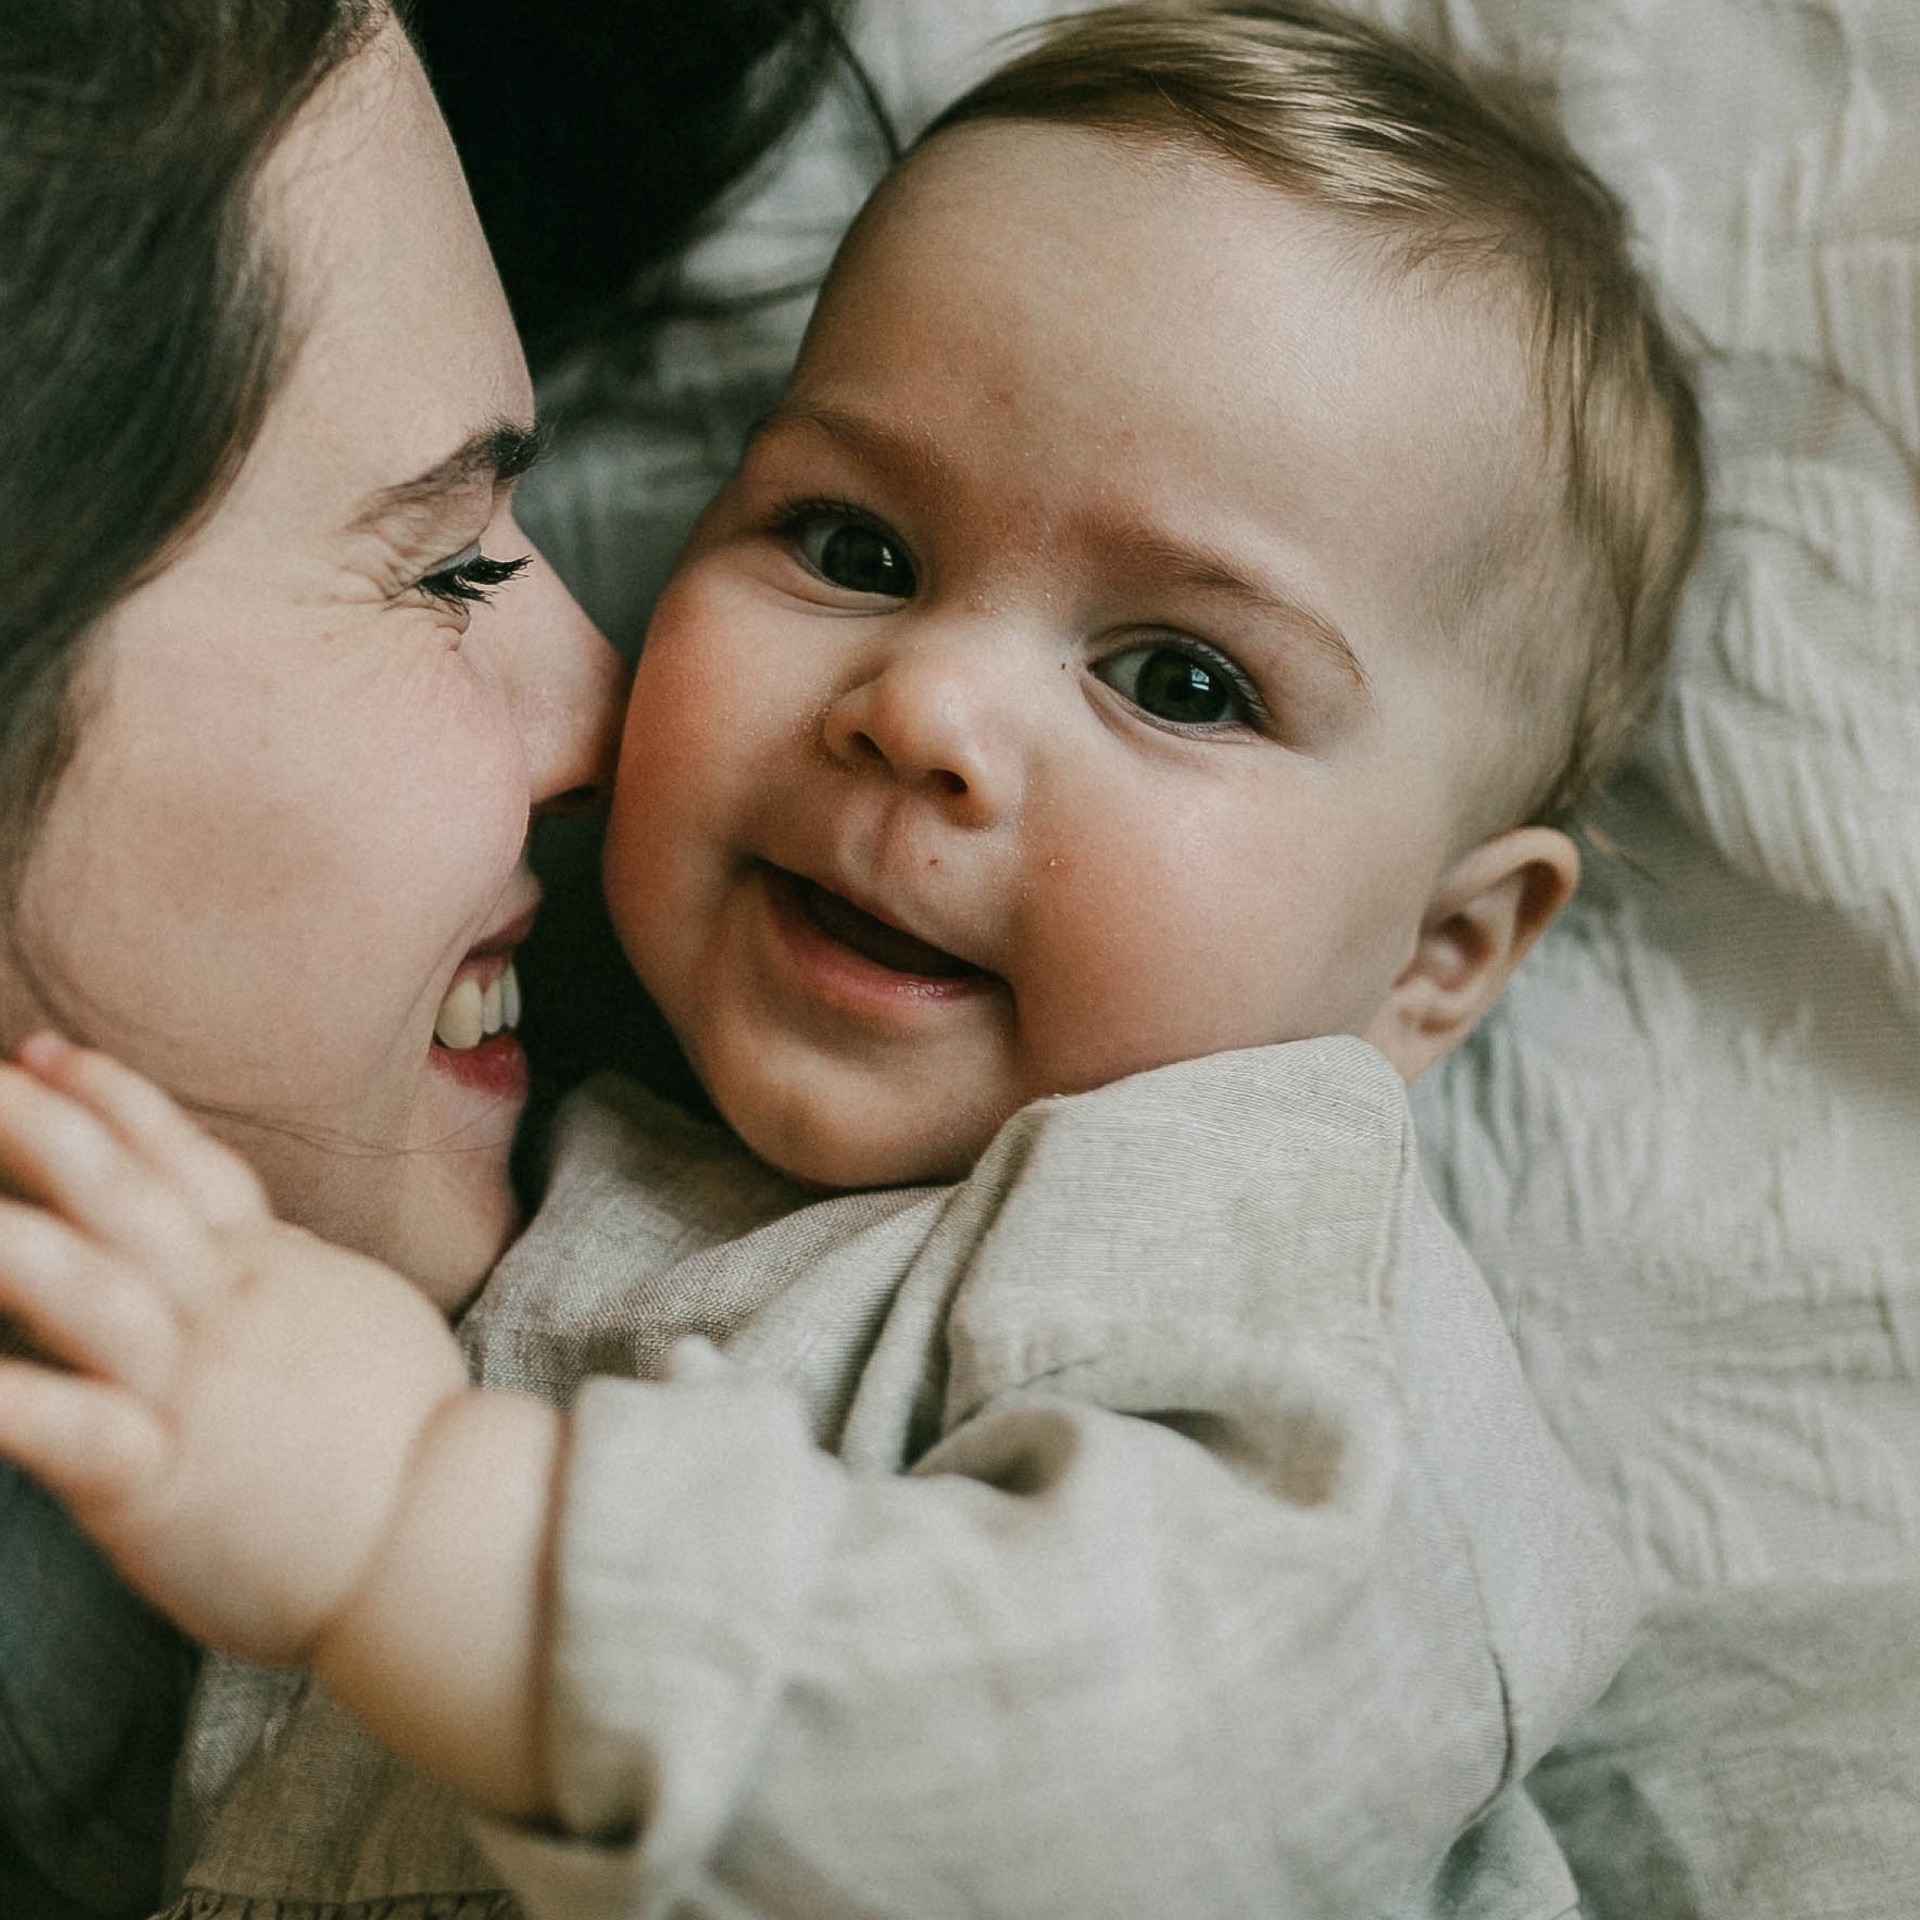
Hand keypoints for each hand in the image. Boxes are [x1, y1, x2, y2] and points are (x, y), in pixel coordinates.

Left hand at [0, 1035, 469, 1667]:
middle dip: (41, 1124)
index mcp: (273, 1272)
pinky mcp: (158, 1479)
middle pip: (123, 1194)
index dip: (116, 1103)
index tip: (48, 1052)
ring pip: (86, 1288)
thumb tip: (266, 1248)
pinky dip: (1, 1397)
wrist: (448, 1534)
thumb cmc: (413, 1441)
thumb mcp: (363, 1320)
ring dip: (9, 1239)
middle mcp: (226, 1310)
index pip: (186, 1164)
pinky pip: (67, 1427)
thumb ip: (297, 1279)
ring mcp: (191, 1387)